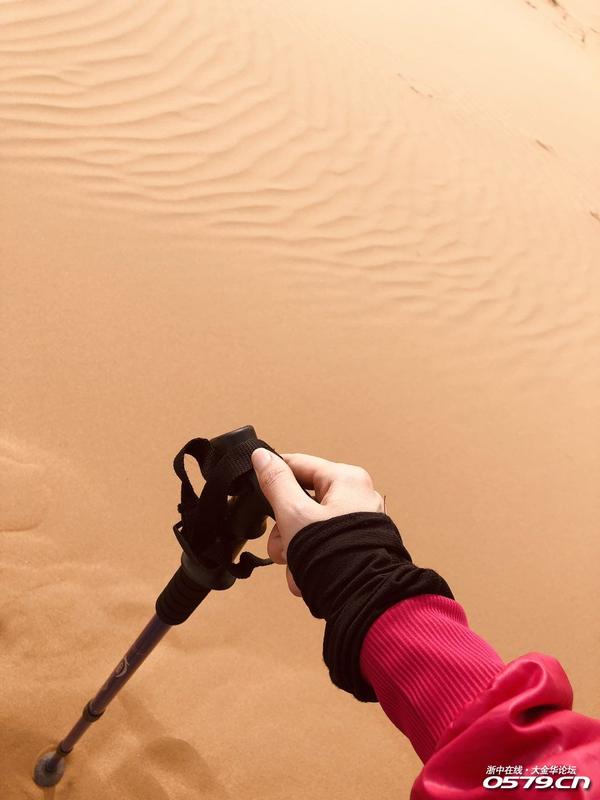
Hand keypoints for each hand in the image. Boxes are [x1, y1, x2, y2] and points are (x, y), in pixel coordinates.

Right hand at [250, 449, 384, 595]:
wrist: (362, 602)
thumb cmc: (336, 556)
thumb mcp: (294, 514)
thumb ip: (276, 483)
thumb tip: (261, 456)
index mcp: (346, 480)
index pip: (298, 465)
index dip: (273, 477)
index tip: (253, 488)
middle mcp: (357, 497)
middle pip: (301, 501)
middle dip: (285, 530)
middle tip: (283, 546)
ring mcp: (358, 524)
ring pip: (308, 528)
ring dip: (295, 551)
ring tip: (298, 569)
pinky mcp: (356, 547)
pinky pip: (323, 546)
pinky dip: (310, 562)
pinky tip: (308, 578)